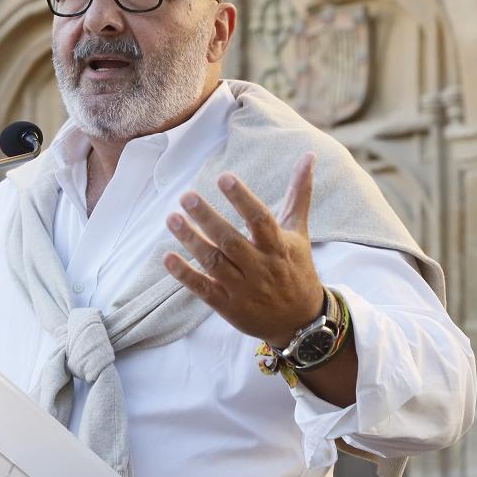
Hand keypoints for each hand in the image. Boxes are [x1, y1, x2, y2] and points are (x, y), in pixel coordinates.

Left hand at [163, 153, 324, 346]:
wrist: (300, 321)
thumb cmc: (295, 268)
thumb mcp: (299, 232)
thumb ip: (298, 194)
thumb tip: (309, 155)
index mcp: (278, 246)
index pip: (260, 219)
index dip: (242, 199)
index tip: (224, 178)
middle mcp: (260, 267)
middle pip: (231, 241)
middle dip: (207, 218)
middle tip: (186, 196)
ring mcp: (243, 288)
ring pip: (214, 263)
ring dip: (191, 241)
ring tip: (171, 218)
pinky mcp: (227, 306)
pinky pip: (203, 289)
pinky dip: (185, 275)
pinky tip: (167, 257)